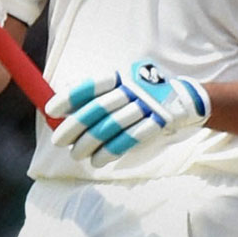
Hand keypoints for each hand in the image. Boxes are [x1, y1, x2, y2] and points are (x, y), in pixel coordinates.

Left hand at [48, 59, 210, 166]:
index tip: (51, 110)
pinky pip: (130, 139)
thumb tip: (67, 108)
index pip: (92, 86)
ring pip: (112, 126)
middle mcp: (134, 89)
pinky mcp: (157, 123)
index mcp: (123, 76)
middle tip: (57, 140)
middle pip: (98, 109)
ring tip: (75, 154)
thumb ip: (101, 94)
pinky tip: (96, 160)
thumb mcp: (126, 83)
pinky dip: (110, 151)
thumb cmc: (146, 93)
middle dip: (75, 126)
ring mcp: (147, 106)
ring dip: (90, 143)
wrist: (187, 99)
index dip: (71, 97)